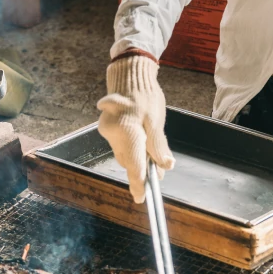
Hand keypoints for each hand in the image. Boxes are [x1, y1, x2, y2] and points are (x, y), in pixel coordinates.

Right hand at [95, 53, 172, 202]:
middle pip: (128, 161)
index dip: (138, 183)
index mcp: (126, 130)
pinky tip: (144, 145)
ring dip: (139, 159)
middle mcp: (112, 133)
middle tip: (159, 175)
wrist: (128, 75)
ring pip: (125, 154)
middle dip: (143, 170)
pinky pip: (122, 145)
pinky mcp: (107, 129)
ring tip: (156, 158)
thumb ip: (158, 144)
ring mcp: (107, 131)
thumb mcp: (156, 119)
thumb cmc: (145, 95)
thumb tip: (165, 166)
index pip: (133, 163)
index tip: (141, 198)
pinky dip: (133, 149)